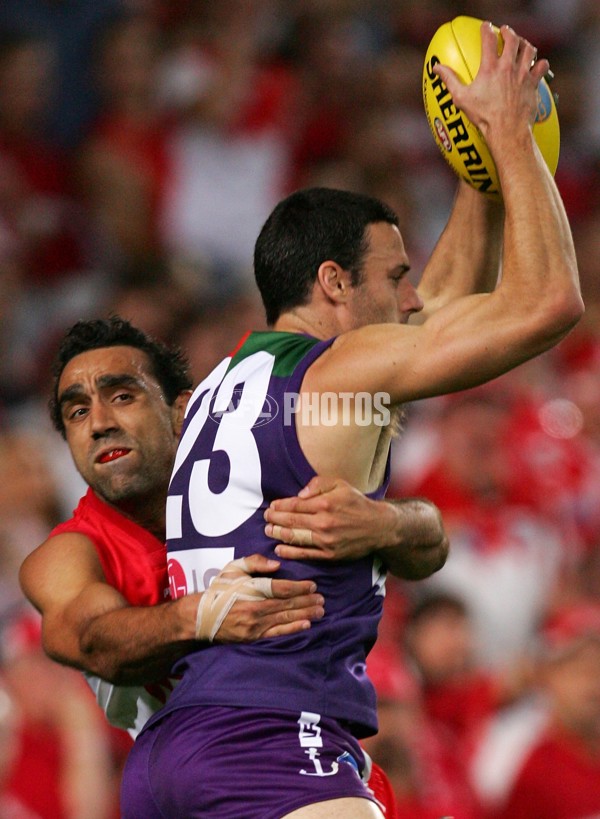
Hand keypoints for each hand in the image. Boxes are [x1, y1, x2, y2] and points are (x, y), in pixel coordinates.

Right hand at [214, 553, 323, 641]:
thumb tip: (276, 565)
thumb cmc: (219, 590)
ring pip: (285, 618)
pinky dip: (293, 629)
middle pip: (286, 604)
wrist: (201, 616)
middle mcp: (255, 608)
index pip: (280, 589)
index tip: (312, 585)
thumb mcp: (233, 569)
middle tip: (322, 598)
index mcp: (251, 590)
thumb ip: (254, 563)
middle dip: (307, 601)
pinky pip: (277, 633)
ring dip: (305, 613)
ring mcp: (255, 625)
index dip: (298, 587)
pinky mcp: (254, 637)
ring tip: (320, 610)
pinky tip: (306, 625)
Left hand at [263, 477, 397, 561]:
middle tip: (266, 518)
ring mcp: (326, 540)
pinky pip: (305, 554)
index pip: (294, 505)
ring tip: (268, 530)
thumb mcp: (340, 485)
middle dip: (274, 519)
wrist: (378, 527)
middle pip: (290, 521)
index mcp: (325, 503)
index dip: (279, 506)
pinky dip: (290, 552)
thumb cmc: (357, 503)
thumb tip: (299, 494)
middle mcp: (324, 523)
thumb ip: (318, 484)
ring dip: (277, 534)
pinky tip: (279, 548)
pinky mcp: (329, 555)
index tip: (271, 506)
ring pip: (294, 538)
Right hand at [435, 22, 548, 144]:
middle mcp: (508, 67)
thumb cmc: (484, 117)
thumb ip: (450, 80)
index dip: (486, 29)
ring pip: (529, 49)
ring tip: (522, 44)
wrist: (507, 130)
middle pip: (512, 39)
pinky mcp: (533, 84)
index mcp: (490, 68)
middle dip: (509, 32)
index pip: (489, 40)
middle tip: (505, 31)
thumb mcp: (462, 99)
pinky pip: (542, 66)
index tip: (485, 27)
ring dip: (525, 44)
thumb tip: (437, 68)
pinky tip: (537, 64)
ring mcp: (523, 74)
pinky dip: (540, 63)